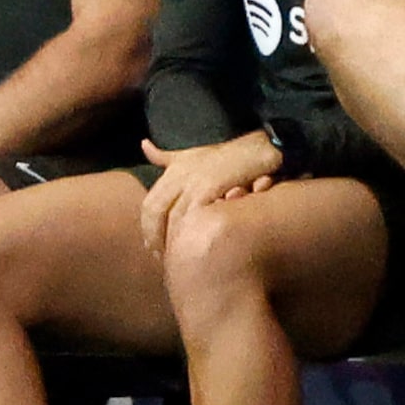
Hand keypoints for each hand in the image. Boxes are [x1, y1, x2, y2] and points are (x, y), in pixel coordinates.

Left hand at [139, 132, 279, 259]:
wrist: (259, 148)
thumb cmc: (227, 156)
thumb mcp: (193, 154)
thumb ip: (166, 156)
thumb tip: (145, 145)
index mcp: (173, 170)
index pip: (149, 204)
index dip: (147, 227)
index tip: (150, 247)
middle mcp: (179, 174)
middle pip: (156, 211)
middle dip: (156, 237)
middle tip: (162, 258)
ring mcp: (195, 180)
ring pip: (175, 216)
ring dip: (174, 239)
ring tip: (178, 259)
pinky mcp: (212, 186)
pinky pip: (196, 214)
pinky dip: (195, 231)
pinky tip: (198, 246)